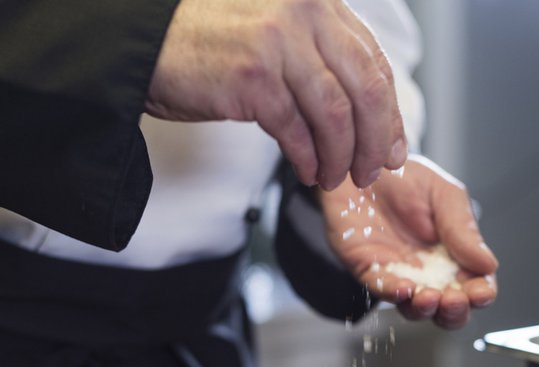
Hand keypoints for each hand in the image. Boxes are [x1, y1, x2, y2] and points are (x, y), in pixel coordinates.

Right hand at [146, 0, 407, 190]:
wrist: (145, 43)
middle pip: (367, 88)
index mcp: (317, 1)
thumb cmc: (208, 41)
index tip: (394, 146)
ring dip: (342, 156)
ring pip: (336, 114)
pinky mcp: (251, 77)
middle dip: (377, 140)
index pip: (374, 61)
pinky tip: (309, 171)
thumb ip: (318, 55)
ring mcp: (277, 42)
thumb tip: (365, 111)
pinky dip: (309, 158)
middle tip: (374, 172)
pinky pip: (296, 130)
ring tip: (336, 178)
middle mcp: (303, 12)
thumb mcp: (276, 32)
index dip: (390, 113)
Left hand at [321, 155, 497, 328]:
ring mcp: (397, 273)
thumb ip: (463, 230)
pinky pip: (380, 288)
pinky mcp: (367, 267)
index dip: (481, 294)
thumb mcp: (445, 196)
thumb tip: (488, 264)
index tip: (482, 293)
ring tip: (431, 297)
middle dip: (455, 311)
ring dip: (425, 309)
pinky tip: (405, 288)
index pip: (474, 285)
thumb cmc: (406, 178)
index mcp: (454, 255)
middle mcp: (427, 271)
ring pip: (413, 308)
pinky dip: (393, 292)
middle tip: (456, 300)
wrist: (365, 162)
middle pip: (446, 309)